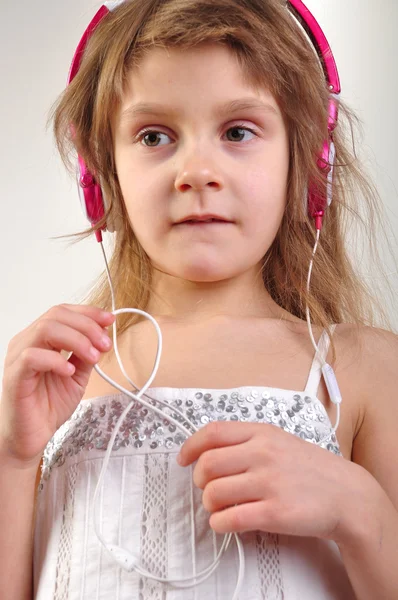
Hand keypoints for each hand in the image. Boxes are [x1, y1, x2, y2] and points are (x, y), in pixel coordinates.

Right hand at [0, 304, 114, 465]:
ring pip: (45, 330)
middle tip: (105, 344)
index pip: (63, 311)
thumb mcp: (78, 375)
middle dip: (87, 326)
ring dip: (76, 340)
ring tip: (92, 357)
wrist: (30, 437)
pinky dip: (55, 360)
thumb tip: (103, 336)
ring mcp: (18, 357)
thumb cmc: (48, 405)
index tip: (110, 320)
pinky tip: (69, 371)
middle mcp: (27, 341)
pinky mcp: (14, 375)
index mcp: (40, 338)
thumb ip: (87, 355)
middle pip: (56, 315)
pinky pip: (32, 357)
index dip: (88, 313)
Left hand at [177, 421, 368, 543]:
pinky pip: (229, 518)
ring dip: (209, 504)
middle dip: (199, 480)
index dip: (190, 446)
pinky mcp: (275, 513)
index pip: (213, 432)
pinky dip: (218, 523)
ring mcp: (269, 483)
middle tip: (206, 487)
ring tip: (219, 507)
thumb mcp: (279, 440)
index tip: (183, 458)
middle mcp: (263, 454)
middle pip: (207, 464)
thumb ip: (246, 441)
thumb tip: (207, 452)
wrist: (346, 494)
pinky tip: (225, 522)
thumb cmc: (310, 468)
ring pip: (213, 493)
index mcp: (262, 433)